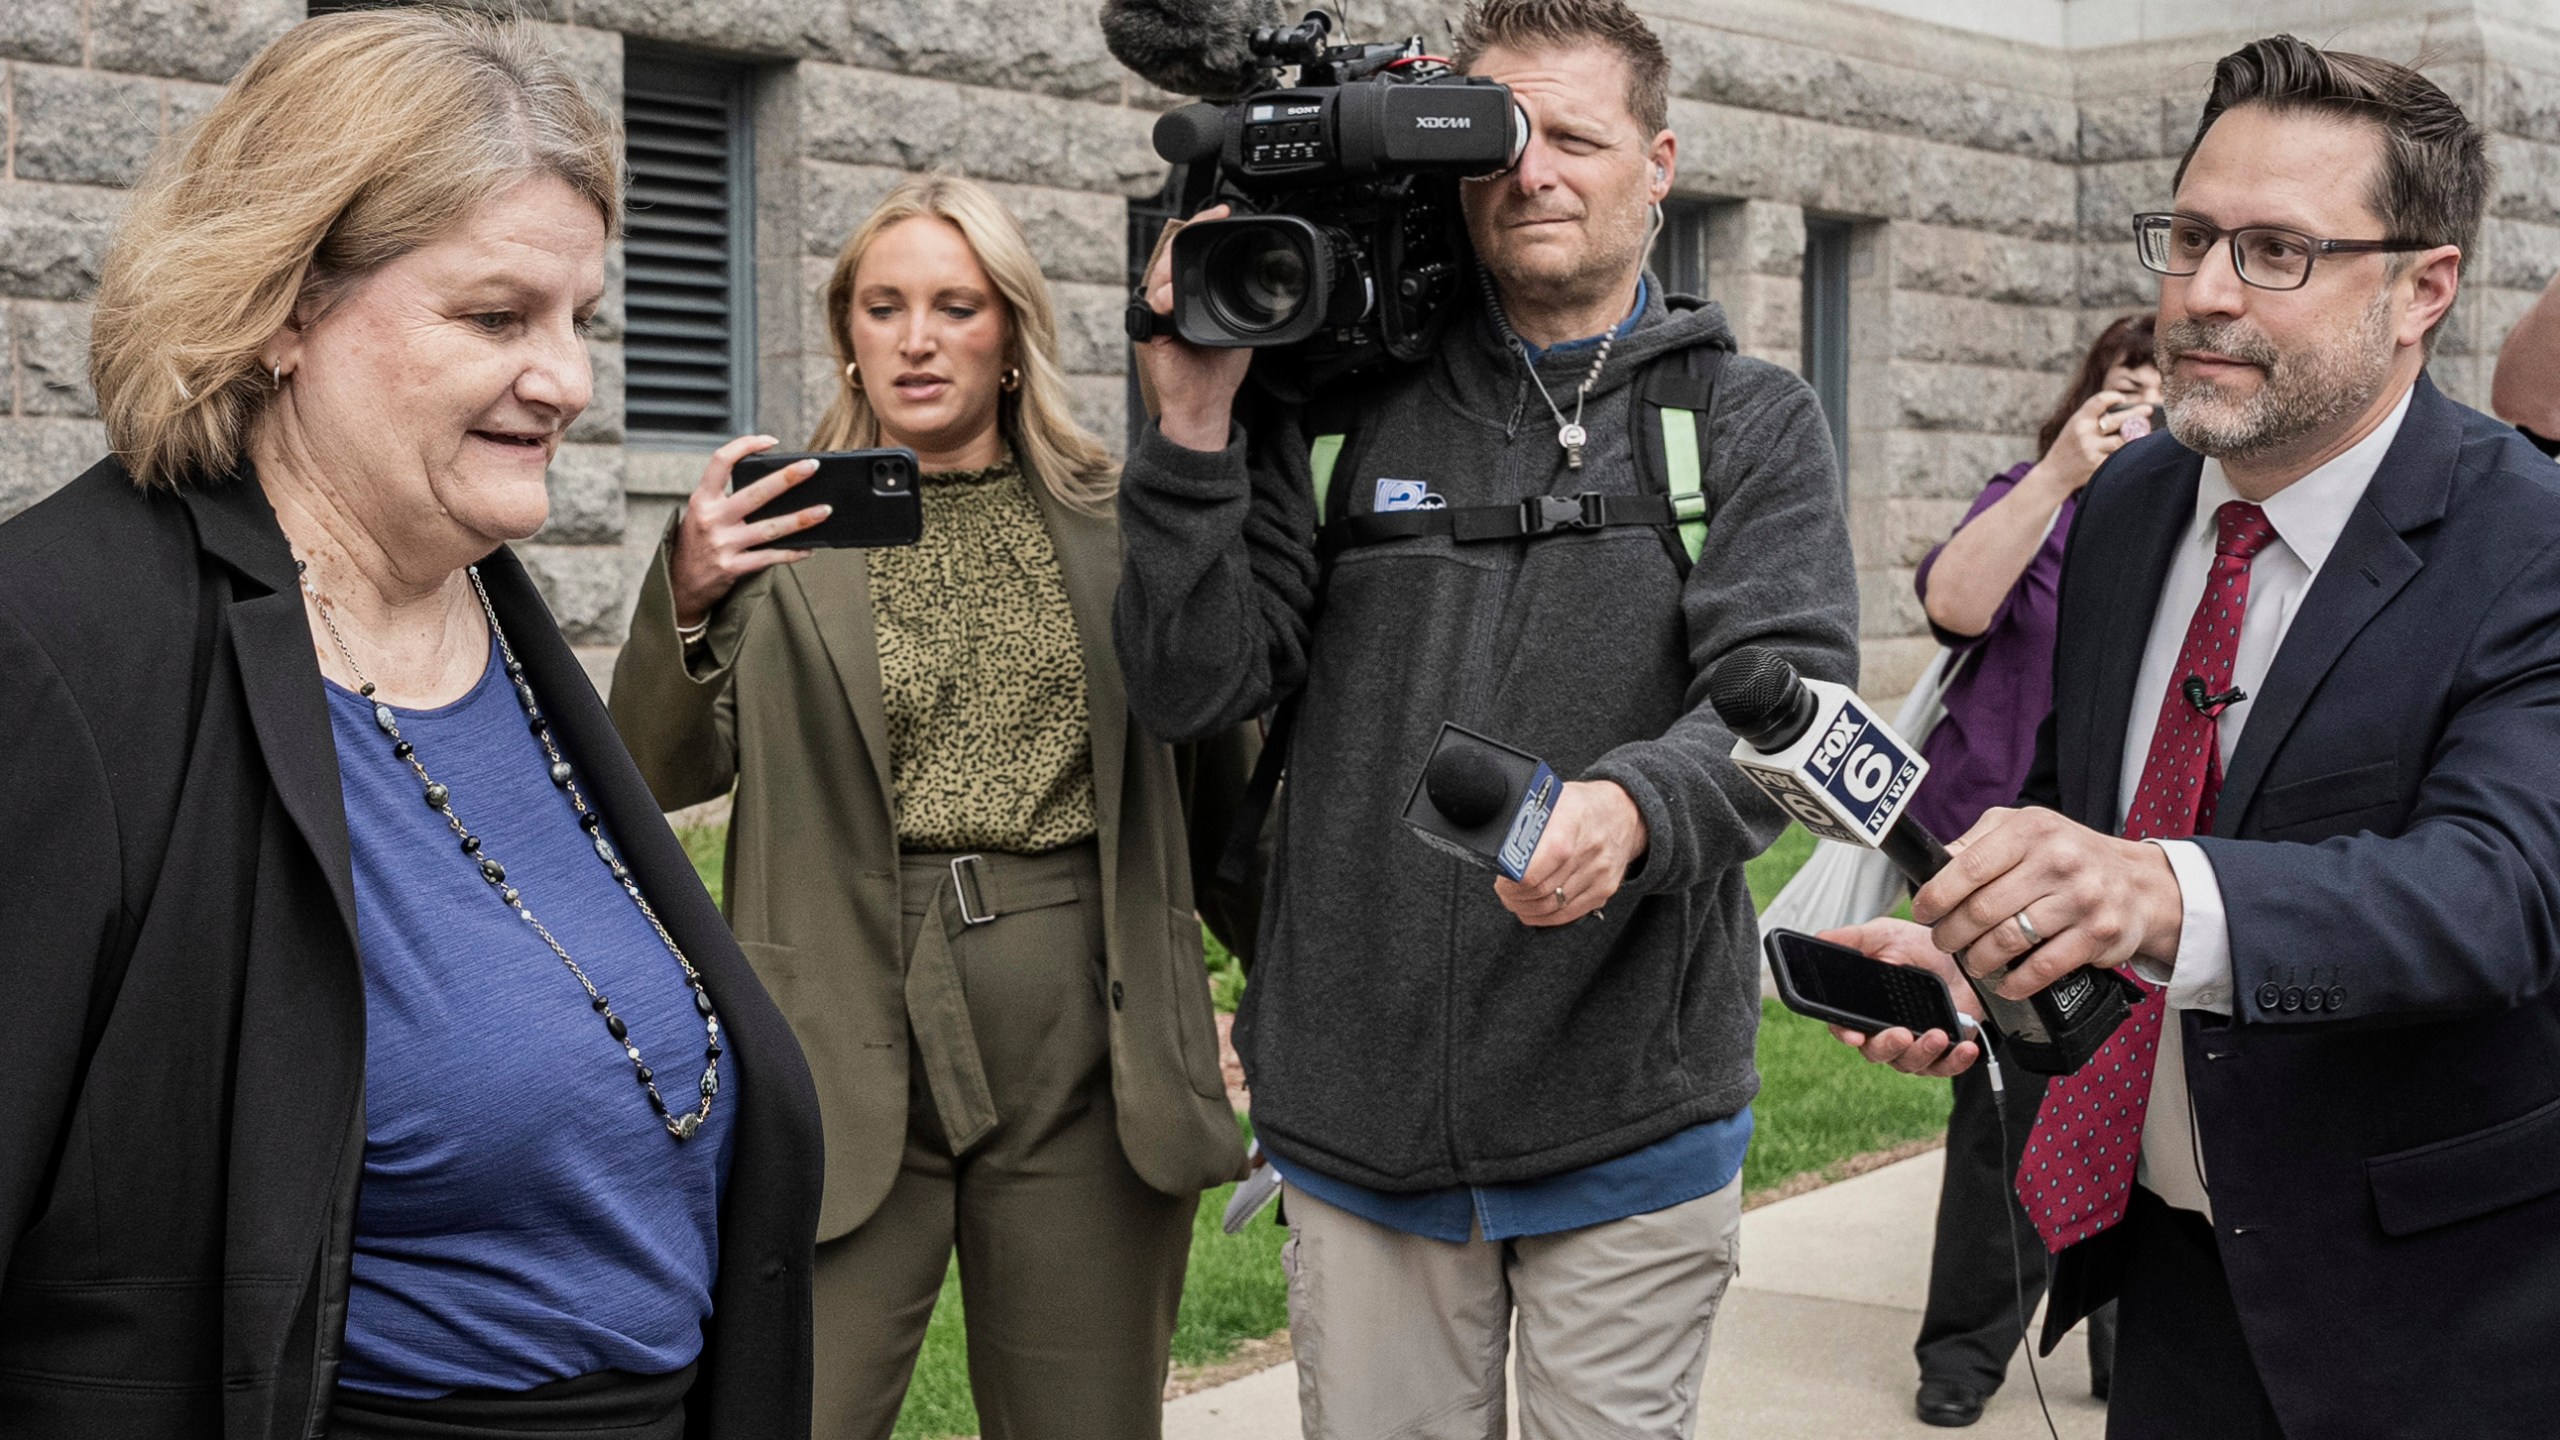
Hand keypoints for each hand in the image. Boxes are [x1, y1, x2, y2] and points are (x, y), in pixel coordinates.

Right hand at [668, 435, 829, 628]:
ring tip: (825, 510)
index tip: (770, 441)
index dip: (745, 446)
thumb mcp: (701, 513)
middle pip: (756, 493)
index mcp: (702, 499)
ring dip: (801, 519)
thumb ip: (726, 498)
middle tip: (812, 467)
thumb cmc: (697, 543)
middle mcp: (711, 518)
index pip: (721, 461)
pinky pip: (770, 557)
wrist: (681, 585)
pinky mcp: (733, 567)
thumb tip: (773, 484)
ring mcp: (722, 544)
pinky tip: (809, 548)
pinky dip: (792, 552)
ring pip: (770, 527)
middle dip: (787, 478)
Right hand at [1134, 205, 1254, 452]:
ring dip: (1176, 259)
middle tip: (1210, 217)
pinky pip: (1154, 309)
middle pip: (1172, 256)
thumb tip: (1268, 283)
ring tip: (1192, 243)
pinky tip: (1175, 293)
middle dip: (1189, 232)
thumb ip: (1242, 302)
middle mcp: (1170, 300)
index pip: (1189, 253)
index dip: (1201, 229)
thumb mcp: (1237, 325)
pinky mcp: (1151, 333)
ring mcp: (1158, 315)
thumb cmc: (1219, 368)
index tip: (1221, 212)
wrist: (1207, 402)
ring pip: (1160, 276)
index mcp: (1187, 294)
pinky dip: (1165, 299)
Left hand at [1493, 780, 1646, 926]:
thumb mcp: (1552, 798)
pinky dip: (1544, 917)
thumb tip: (1499, 843)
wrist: (1625, 813)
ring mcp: (1599, 873)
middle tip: (1504, 890)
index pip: (1534, 868)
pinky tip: (1532, 910)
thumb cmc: (1581, 805)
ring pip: (1551, 906)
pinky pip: (1568, 914)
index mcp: (1570, 822)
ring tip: (1514, 899)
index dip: (1511, 880)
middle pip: (1540, 890)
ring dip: (1525, 908)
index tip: (1501, 879)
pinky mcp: (1605, 890)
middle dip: (1514, 895)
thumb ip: (1527, 819)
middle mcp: (1588, 850)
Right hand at [1817, 917, 1983, 1076]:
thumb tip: (1820, 938)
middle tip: (1901, 1033)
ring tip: (1937, 1035)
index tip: (1855, 1035)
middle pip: (1875, 1052)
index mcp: (1863, 1007)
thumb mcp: (1885, 935)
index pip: (1844, 1026)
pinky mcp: (1942, 1053)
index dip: (1846, 1033)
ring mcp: (1912, 1046)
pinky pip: (1943, 1067)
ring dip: (1922, 1052)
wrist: (1961, 957)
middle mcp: (1883, 1031)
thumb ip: (1853, 938)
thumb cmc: (1919, 947)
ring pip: (1908, 1063)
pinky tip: (1965, 1048)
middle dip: (1887, 1046)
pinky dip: (1955, 1061)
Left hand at [1912, 807, 2183, 999]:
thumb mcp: (2025, 830)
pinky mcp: (2097, 934)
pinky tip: (2003, 982)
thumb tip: (1931, 864)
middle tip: (1943, 941)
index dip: (1937, 895)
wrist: (2141, 884)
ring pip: (2007, 941)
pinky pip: (2042, 968)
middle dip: (1951, 933)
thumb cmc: (2070, 855)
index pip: (1969, 867)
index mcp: (2031, 831)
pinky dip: (2014, 982)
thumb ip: (1977, 843)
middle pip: (1982, 909)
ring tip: (1972, 961)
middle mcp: (2057, 860)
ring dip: (1978, 960)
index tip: (1922, 911)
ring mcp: (2080, 898)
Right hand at [2031, 388, 2143, 493]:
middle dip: (2137, 413)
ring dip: (2135, 436)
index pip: (2101, 400)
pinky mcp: (2098, 465)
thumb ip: (2094, 418)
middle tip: (2148, 409)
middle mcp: (2085, 433)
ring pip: (2123, 440)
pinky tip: (2134, 450)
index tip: (2123, 400)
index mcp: (2079, 420)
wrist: (2055, 474)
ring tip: (2144, 432)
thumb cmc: (2068, 447)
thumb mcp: (2074, 427)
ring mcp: (2092, 450)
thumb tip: (2126, 410)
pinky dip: (2128, 453)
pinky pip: (2120, 456)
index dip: (2114, 397)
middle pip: (2118, 419)